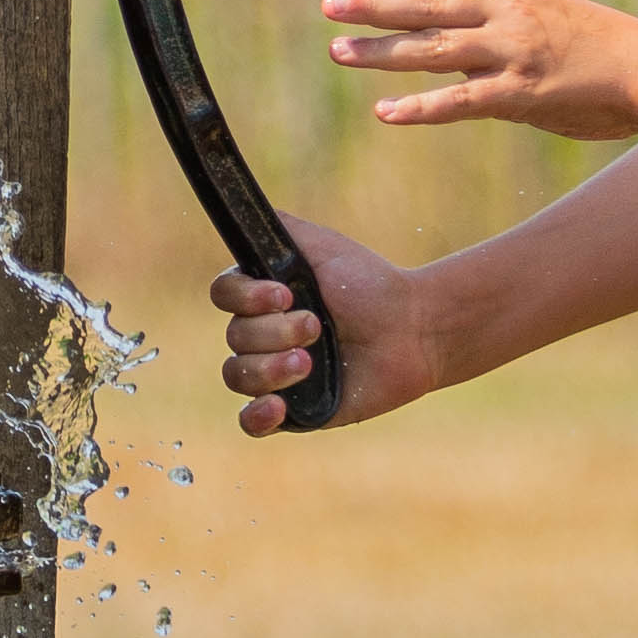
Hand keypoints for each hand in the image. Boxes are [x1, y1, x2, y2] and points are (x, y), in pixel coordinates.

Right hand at [212, 216, 444, 436]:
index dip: (247, 298)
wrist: (413, 330)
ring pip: (238, 376)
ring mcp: (275, 374)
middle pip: (234, 337)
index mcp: (264, 298)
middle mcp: (263, 335)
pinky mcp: (294, 411)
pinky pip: (251, 423)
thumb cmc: (371, 285)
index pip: (224, 296)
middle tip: (316, 326)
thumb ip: (280, 228)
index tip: (284, 294)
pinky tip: (278, 405)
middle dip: (274, 332)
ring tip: (310, 362)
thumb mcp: (324, 245)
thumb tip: (243, 214)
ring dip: (271, 368)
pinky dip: (256, 416)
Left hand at [322, 0, 637, 139]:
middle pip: (430, 6)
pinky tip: (387, 113)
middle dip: (376, 5)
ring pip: (435, 51)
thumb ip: (497, 28)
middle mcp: (507, 15)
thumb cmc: (600, 47)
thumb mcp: (547, 16)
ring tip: (338, 50)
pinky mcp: (521, 94)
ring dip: (382, 52)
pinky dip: (421, 108)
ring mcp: (513, 53)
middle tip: (329, 5)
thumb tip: (450, 47)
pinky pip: (461, 102)